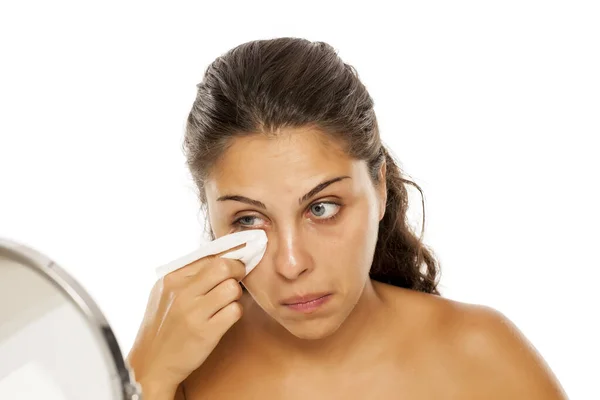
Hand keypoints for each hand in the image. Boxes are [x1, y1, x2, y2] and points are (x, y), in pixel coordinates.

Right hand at [127, 248, 245, 392]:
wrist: (151, 364)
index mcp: (171, 279)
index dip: (228, 258)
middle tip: (238, 278)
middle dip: (237, 270)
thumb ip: (187, 276)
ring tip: (228, 301)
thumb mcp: (165, 294)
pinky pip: (235, 311)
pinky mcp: (206, 332)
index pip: (209, 257)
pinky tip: (226, 317)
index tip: (235, 263)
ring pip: (232, 288)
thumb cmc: (162, 327)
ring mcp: (194, 313)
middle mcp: (182, 293)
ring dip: (236, 294)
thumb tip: (220, 258)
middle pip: (224, 267)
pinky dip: (235, 312)